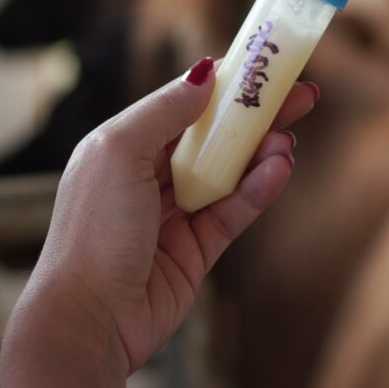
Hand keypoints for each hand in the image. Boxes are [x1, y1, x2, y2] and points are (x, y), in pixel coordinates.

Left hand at [0, 59, 317, 386]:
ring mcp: (177, 213)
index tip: (261, 66)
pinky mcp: (197, 248)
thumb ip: (165, 110)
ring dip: (262, 153)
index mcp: (127, 147)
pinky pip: (234, 211)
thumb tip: (205, 72)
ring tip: (289, 139)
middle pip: (216, 136)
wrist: (87, 321)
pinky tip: (280, 169)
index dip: (225, 85)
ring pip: (231, 172)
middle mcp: (152, 176)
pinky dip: (259, 189)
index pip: (185, 105)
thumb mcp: (120, 152)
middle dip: (258, 115)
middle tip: (301, 95)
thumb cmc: (93, 230)